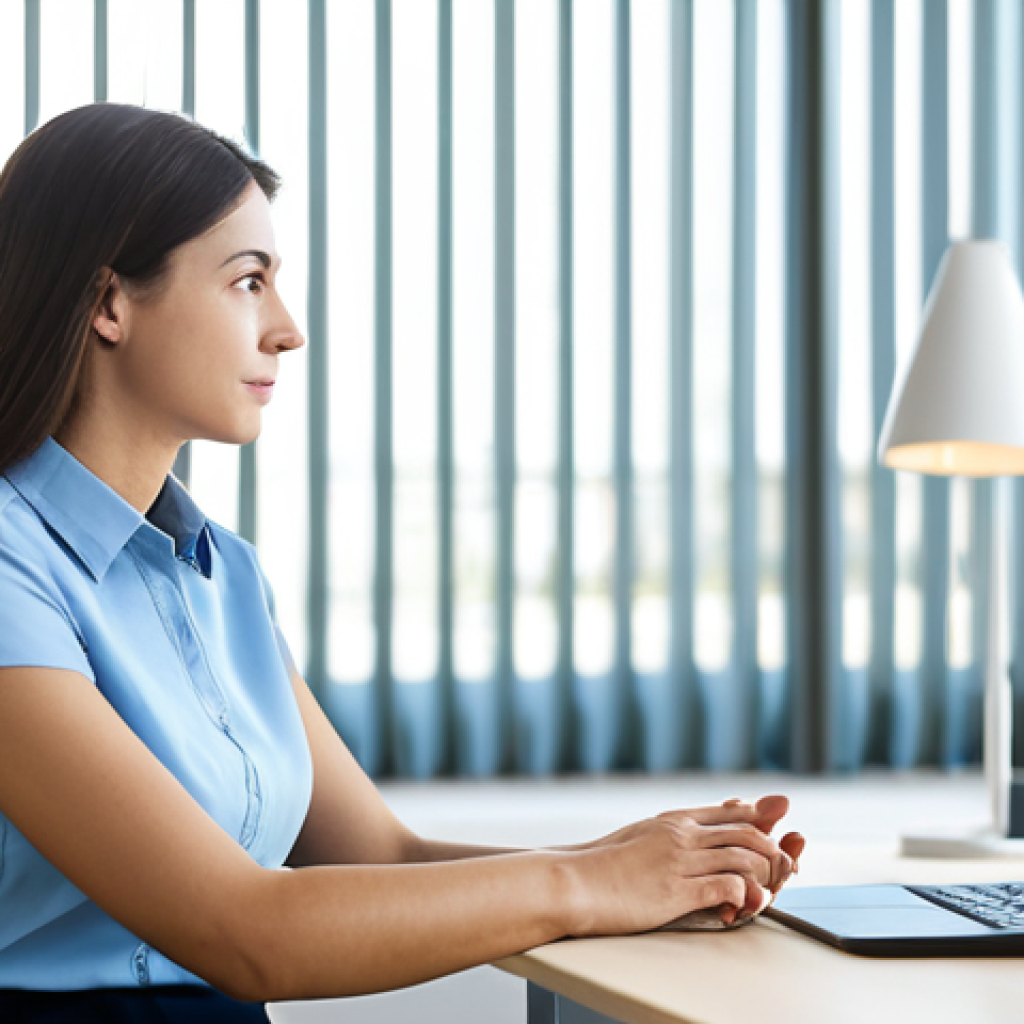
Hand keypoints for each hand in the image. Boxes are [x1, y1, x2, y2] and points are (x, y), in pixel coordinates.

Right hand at [562, 796, 799, 936]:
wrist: (576, 881)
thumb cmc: (604, 863)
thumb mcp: (642, 835)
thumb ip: (672, 830)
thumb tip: (692, 831)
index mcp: (674, 820)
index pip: (730, 812)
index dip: (761, 818)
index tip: (781, 824)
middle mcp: (682, 835)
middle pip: (747, 833)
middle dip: (775, 851)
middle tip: (787, 869)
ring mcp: (681, 861)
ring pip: (745, 859)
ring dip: (764, 878)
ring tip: (763, 896)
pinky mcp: (677, 890)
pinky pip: (728, 888)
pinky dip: (744, 898)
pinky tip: (741, 908)